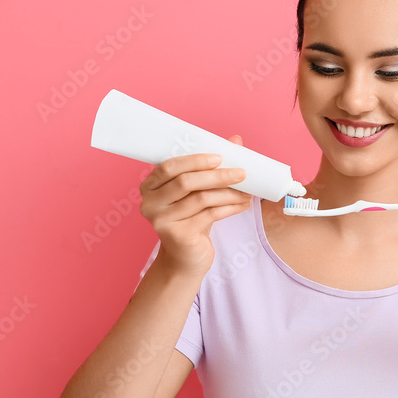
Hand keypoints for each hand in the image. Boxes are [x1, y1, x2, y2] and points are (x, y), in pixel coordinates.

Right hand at [138, 134, 250, 276]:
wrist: (186, 257)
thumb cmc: (191, 219)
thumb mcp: (197, 192)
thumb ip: (211, 166)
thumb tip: (235, 140)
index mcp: (149, 186)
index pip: (170, 166)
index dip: (195, 160)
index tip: (221, 157)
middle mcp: (150, 203)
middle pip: (186, 182)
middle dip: (218, 175)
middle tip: (242, 173)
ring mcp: (161, 220)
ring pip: (201, 199)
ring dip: (228, 193)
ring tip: (247, 191)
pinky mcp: (177, 235)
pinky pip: (209, 215)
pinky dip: (230, 208)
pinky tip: (243, 204)